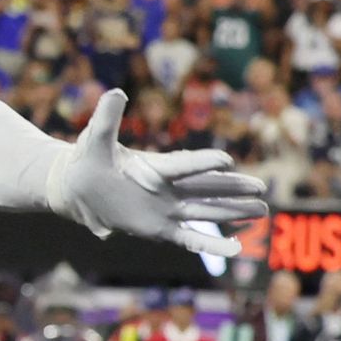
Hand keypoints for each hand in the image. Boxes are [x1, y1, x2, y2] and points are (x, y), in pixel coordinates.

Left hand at [45, 89, 267, 255]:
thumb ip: (107, 118)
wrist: (77, 187)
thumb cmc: (89, 160)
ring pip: (206, 212)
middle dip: (233, 188)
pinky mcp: (159, 230)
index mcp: (155, 167)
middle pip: (206, 188)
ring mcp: (166, 210)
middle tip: (261, 187)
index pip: (183, 165)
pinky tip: (237, 249)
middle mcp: (167, 188)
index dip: (203, 163)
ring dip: (233, 212)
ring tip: (263, 211)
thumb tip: (116, 92)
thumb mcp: (96, 138)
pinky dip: (213, 245)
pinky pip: (190, 239)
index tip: (226, 161)